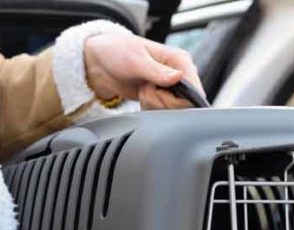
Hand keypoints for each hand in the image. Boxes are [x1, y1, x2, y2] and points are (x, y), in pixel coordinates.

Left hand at [84, 32, 203, 109]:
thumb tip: (178, 77)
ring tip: (143, 90)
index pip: (194, 88)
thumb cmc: (116, 52)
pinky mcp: (161, 97)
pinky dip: (150, 108)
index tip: (158, 92)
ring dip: (154, 104)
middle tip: (146, 89)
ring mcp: (170, 87)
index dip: (177, 97)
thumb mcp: (136, 61)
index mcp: (180, 60)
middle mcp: (179, 74)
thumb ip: (158, 71)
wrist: (99, 63)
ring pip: (173, 111)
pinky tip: (142, 97)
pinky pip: (163, 112)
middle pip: (184, 104)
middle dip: (162, 101)